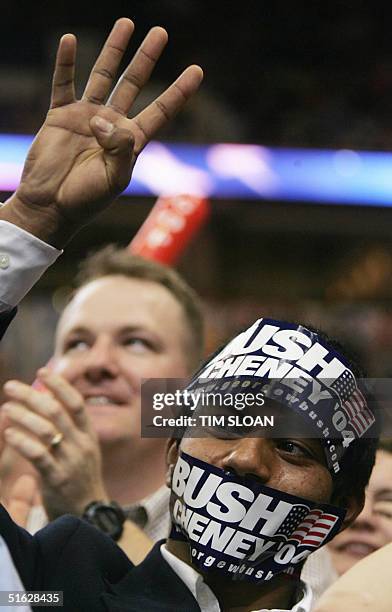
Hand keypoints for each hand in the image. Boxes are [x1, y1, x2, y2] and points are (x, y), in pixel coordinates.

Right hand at [0, 18, 202, 246]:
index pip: (161, 110)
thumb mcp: (113, 179)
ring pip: (102, 76)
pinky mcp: (61, 116)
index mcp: (131, 141)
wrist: (51, 206)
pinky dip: (64, 63)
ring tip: (127, 24)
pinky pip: (63, 84)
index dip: (179, 91)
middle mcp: (112, 125)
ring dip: (113, 50)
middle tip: (161, 33)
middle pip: (134, 84)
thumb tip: (104, 119)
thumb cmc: (86, 200)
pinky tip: (69, 41)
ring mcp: (86, 117)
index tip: (197, 70)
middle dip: (147, 58)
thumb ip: (119, 149)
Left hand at [2, 370, 107, 519]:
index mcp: (89, 435)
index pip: (76, 402)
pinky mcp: (57, 479)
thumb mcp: (83, 450)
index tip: (42, 371)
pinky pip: (38, 455)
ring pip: (46, 430)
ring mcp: (71, 462)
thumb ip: (70, 428)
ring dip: (23, 415)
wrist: (90, 515)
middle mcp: (82, 445)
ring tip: (6, 407)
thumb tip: (50, 399)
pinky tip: (9, 433)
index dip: (59, 384)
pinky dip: (22, 441)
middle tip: (11, 386)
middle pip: (56, 411)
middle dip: (31, 395)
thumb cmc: (80, 479)